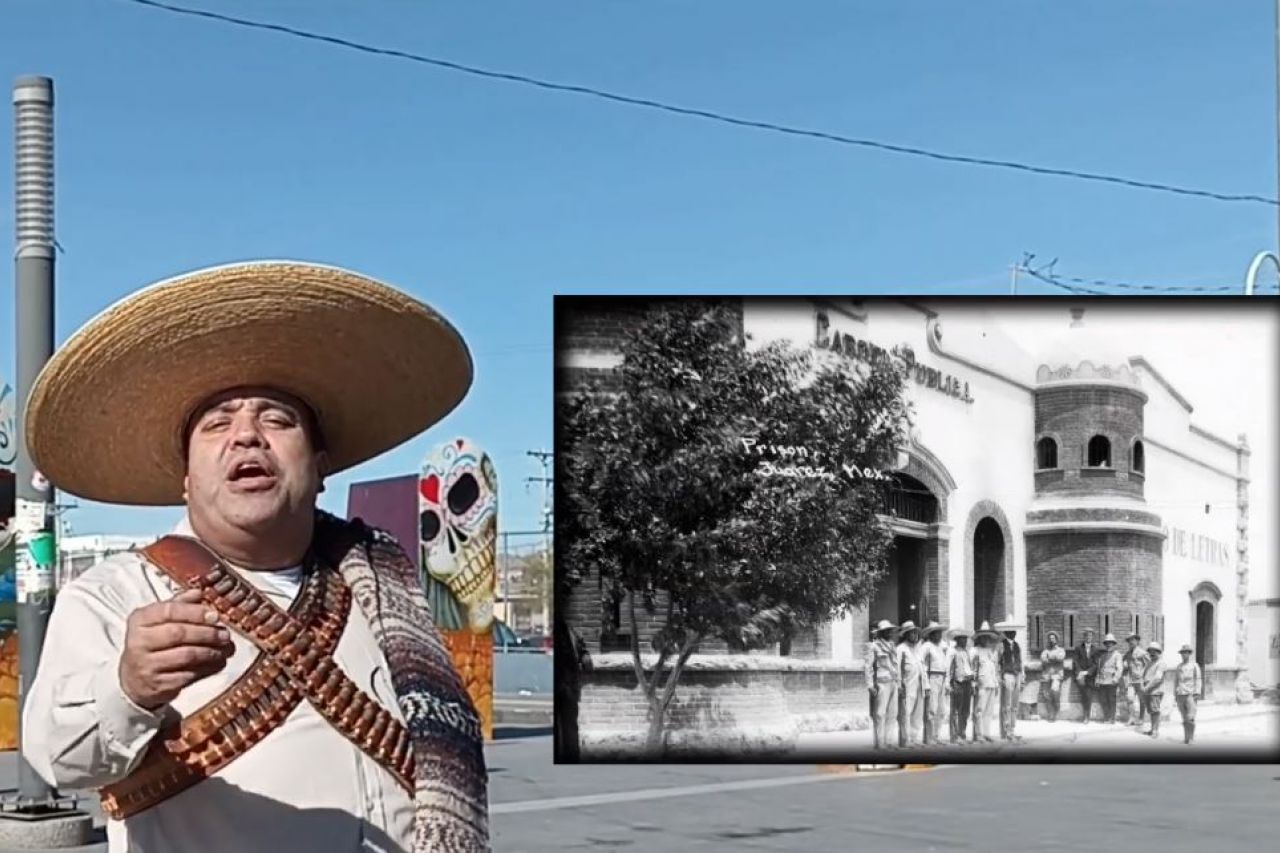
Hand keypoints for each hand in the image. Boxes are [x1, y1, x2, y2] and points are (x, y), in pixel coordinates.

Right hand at [119, 588, 235, 709]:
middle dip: (207, 633)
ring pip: (186, 655)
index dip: (195, 613)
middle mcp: (139, 642)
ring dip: (211, 652)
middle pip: (179, 633)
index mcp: (139, 620)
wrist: (134, 680)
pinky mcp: (157, 685)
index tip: (215, 615)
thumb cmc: (151, 644)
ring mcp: (146, 665)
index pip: (169, 611)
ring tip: (224, 649)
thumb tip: (198, 593)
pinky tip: (217, 663)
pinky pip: (188, 675)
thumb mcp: (158, 620)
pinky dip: (207, 668)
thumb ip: (178, 604)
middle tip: (224, 634)